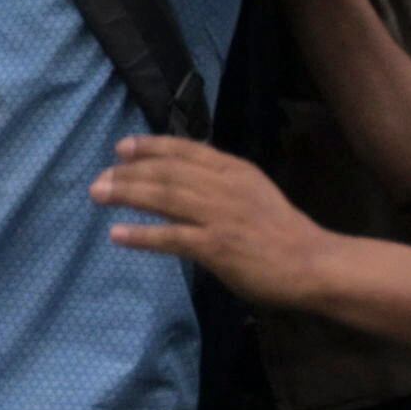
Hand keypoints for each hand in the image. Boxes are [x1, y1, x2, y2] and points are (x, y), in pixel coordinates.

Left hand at [92, 136, 338, 305]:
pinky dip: (142, 235)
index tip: (122, 148)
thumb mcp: (253, 191)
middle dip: (129, 172)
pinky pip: (171, 237)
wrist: (312, 262)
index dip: (150, 147)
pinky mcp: (217, 246)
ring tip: (98, 195)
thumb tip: (181, 176)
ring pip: (164, 197)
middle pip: (167, 172)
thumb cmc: (281, 232)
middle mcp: (224, 186)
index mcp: (234, 170)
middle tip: (99, 178)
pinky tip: (117, 234)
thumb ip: (220, 181)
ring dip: (127, 195)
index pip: (185, 149)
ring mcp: (220, 216)